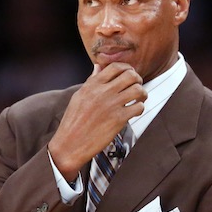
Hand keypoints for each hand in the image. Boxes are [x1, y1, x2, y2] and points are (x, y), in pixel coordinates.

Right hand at [48, 63, 145, 180]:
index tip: (129, 74)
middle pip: (130, 75)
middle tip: (137, 86)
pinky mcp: (118, 119)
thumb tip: (98, 68)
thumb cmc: (73, 123)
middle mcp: (103, 92)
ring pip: (138, 89)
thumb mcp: (79, 96)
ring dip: (142, 94)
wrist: (69, 144)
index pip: (116, 67)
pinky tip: (134, 112)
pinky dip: (140, 108)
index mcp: (93, 85)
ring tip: (139, 99)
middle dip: (137, 79)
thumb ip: (91, 81)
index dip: (127, 68)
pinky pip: (138, 107)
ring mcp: (112, 105)